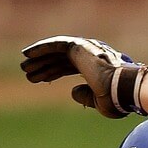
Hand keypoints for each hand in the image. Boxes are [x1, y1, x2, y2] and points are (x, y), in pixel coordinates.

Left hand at [20, 35, 147, 118]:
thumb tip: (73, 92)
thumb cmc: (115, 99)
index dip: (53, 73)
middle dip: (44, 66)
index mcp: (94, 68)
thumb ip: (85, 96)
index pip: (69, 67)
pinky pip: (55, 44)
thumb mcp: (97, 102)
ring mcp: (85, 49)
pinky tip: (27, 54)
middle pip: (61, 59)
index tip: (40, 80)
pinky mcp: (79, 46)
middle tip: (28, 74)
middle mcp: (89, 56)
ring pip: (56, 52)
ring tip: (24, 68)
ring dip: (39, 59)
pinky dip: (41, 48)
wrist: (122, 90)